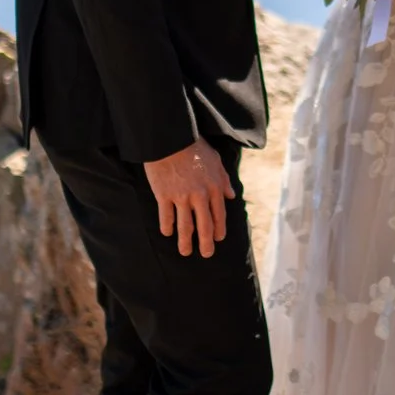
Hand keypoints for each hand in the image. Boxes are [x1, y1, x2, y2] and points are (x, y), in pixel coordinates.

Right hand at [143, 139, 233, 255]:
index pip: (219, 215)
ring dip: (185, 242)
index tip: (218, 239)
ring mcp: (181, 197)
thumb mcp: (215, 160)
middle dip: (205, 243)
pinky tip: (167, 233)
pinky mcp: (164, 195)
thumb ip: (224, 179)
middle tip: (206, 254)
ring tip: (185, 252)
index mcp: (214, 187)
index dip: (219, 229)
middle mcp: (200, 196)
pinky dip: (167, 226)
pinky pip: (166, 217)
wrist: (171, 139)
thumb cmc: (194, 147)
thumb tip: (231, 195)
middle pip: (204, 226)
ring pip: (185, 226)